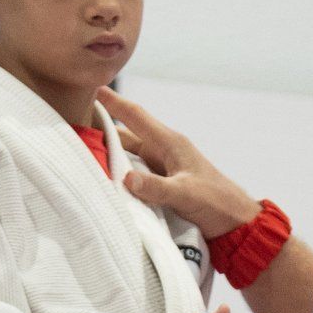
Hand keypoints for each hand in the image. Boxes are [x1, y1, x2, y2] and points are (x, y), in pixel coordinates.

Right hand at [99, 88, 262, 239]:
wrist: (237, 224)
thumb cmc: (217, 204)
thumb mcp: (186, 194)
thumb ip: (157, 188)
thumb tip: (126, 178)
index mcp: (171, 144)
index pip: (137, 117)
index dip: (115, 103)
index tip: (94, 88)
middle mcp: (165, 152)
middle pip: (128, 136)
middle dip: (103, 129)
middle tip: (76, 126)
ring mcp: (164, 168)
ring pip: (130, 156)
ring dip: (110, 154)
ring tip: (83, 152)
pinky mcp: (164, 184)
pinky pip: (137, 174)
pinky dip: (121, 174)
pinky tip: (106, 179)